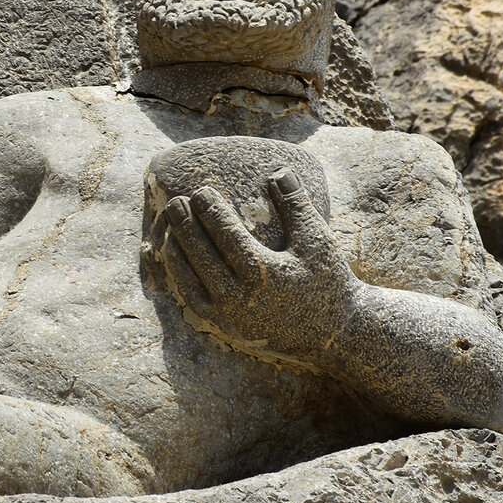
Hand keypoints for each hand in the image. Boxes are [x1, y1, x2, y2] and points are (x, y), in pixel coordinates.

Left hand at [155, 169, 361, 363]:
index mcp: (263, 273)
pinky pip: (191, 298)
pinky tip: (174, 254)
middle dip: (184, 226)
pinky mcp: (224, 326)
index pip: (226, 236)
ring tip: (169, 224)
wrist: (334, 332)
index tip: (199, 191)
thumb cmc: (327, 280)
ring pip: (189, 278)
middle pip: (201, 255)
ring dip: (175, 249)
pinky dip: (180, 275)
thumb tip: (279, 170)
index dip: (210, 211)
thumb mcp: (316, 240)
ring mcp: (228, 315)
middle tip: (174, 202)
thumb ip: (295, 204)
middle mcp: (240, 297)